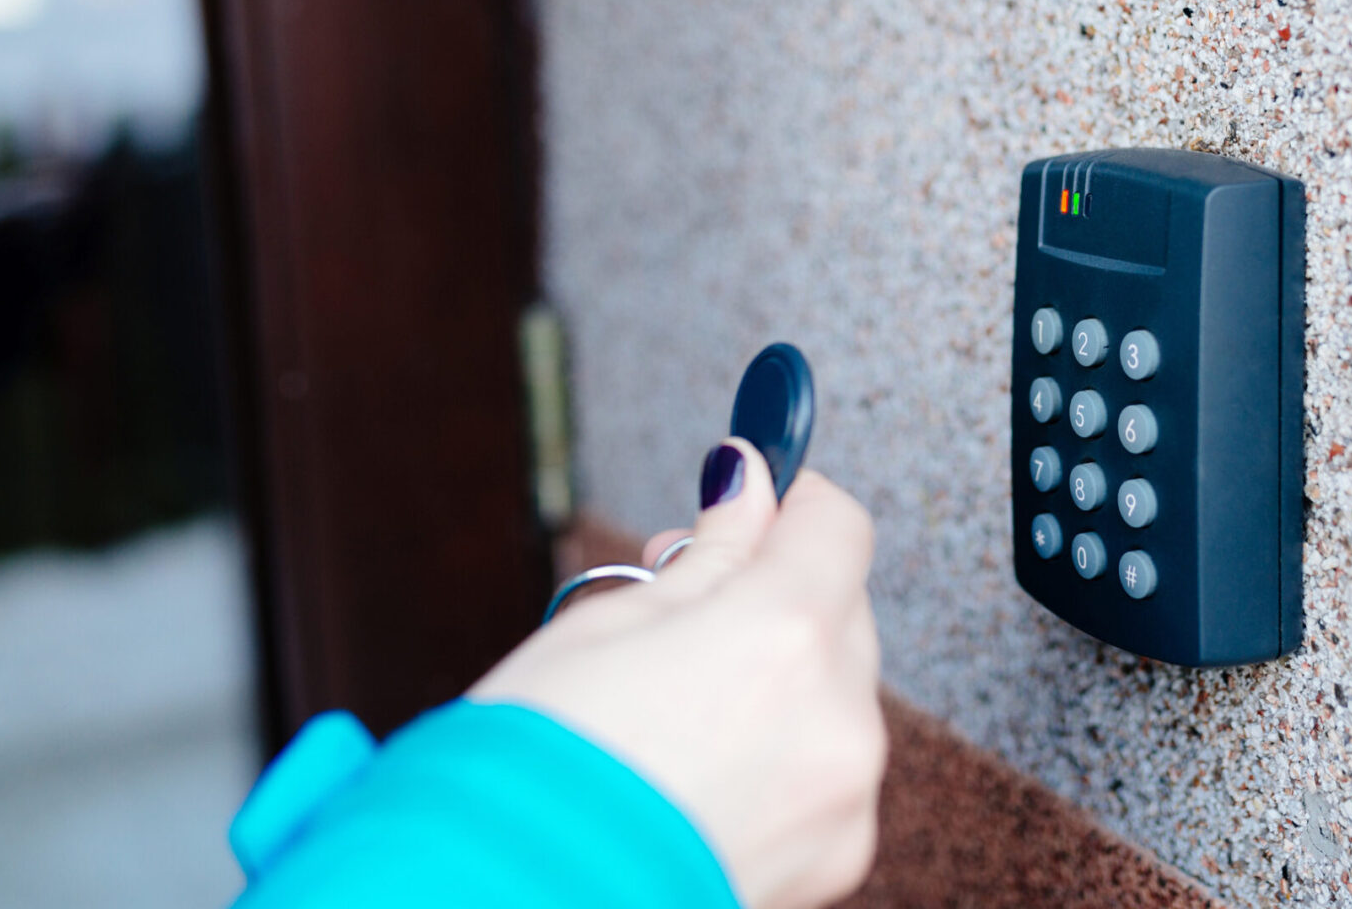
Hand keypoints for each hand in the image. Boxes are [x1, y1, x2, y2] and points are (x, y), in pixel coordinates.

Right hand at [469, 438, 884, 908]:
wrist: (506, 902)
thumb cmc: (534, 769)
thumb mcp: (608, 626)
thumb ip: (708, 554)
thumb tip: (749, 484)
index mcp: (782, 637)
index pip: (837, 525)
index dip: (790, 500)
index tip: (749, 498)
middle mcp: (838, 716)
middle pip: (840, 609)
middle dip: (772, 592)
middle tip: (678, 598)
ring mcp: (845, 797)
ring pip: (837, 692)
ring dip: (780, 674)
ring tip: (676, 699)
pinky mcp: (836, 858)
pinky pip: (828, 769)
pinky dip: (784, 752)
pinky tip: (701, 767)